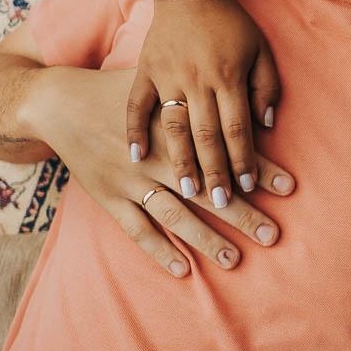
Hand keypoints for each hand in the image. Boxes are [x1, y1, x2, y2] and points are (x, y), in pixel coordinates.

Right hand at [43, 66, 294, 276]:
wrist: (60, 101)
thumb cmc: (122, 89)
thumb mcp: (167, 81)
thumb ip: (206, 96)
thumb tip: (262, 112)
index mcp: (177, 123)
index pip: (227, 150)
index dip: (260, 168)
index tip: (290, 187)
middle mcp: (157, 155)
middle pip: (207, 188)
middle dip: (243, 214)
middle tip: (273, 235)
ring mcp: (131, 179)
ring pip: (174, 213)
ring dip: (206, 239)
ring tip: (235, 258)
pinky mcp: (108, 196)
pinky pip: (136, 229)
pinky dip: (159, 250)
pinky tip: (184, 269)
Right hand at [127, 0, 280, 209]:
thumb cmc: (230, 23)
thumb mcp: (260, 49)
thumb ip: (267, 86)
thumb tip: (267, 125)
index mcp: (229, 76)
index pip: (238, 128)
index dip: (244, 159)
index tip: (248, 188)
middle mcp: (197, 80)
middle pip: (207, 135)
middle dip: (216, 171)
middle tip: (221, 203)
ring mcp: (166, 77)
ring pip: (172, 128)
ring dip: (180, 161)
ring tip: (187, 192)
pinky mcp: (142, 72)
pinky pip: (136, 106)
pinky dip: (135, 131)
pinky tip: (134, 158)